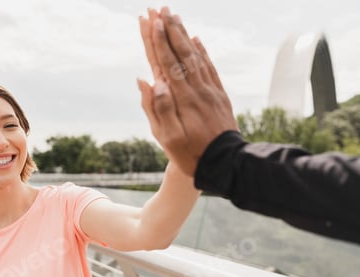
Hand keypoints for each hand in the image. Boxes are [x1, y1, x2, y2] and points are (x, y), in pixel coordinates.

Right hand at [138, 7, 237, 176]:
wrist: (225, 163)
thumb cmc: (191, 153)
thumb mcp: (167, 138)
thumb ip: (158, 108)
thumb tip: (148, 80)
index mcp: (182, 98)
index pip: (166, 62)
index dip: (157, 41)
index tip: (150, 21)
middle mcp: (196, 89)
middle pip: (181, 53)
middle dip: (169, 29)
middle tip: (160, 9)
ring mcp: (210, 90)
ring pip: (195, 55)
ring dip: (183, 34)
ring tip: (174, 16)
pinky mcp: (219, 94)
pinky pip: (209, 67)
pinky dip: (202, 50)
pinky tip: (196, 38)